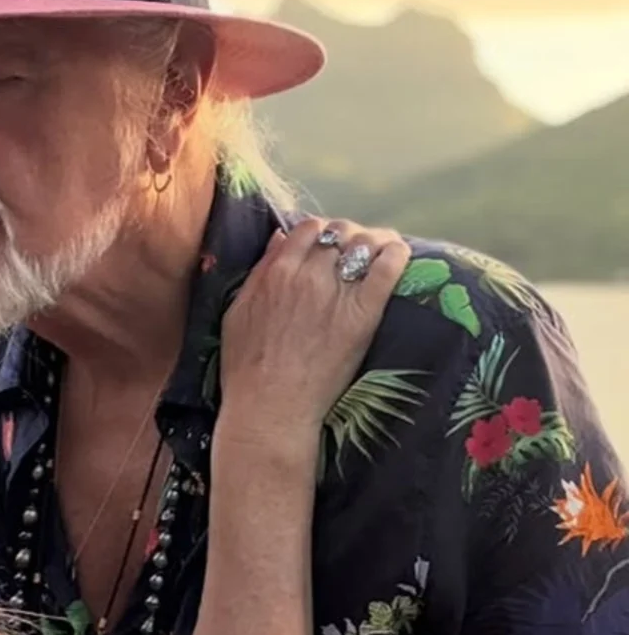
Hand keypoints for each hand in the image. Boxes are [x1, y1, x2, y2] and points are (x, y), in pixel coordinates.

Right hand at [216, 218, 408, 461]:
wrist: (271, 405)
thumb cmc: (246, 365)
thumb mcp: (237, 311)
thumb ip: (259, 271)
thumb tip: (281, 237)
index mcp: (276, 272)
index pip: (308, 229)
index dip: (320, 232)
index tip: (325, 245)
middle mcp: (308, 274)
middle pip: (339, 233)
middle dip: (347, 237)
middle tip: (352, 253)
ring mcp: (337, 293)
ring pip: (365, 243)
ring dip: (372, 242)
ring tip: (376, 253)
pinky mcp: (364, 313)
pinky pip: (388, 268)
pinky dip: (396, 254)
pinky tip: (397, 255)